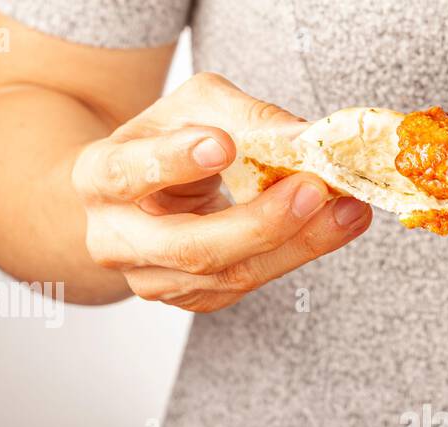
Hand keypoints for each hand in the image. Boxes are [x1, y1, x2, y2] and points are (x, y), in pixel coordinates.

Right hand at [71, 72, 370, 312]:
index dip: (174, 161)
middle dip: (260, 222)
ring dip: (298, 244)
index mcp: (98, 179)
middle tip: (315, 189)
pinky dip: (298, 253)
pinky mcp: (193, 298)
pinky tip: (335, 227)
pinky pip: (250, 282)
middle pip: (191, 247)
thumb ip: (246, 116)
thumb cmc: (167, 140)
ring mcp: (154, 280)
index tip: (223, 142)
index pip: (128, 173)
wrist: (140, 192)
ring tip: (349, 210)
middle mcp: (117, 240)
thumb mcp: (196, 107)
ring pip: (230, 275)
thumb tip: (307, 139)